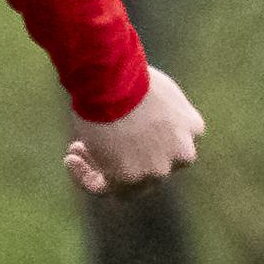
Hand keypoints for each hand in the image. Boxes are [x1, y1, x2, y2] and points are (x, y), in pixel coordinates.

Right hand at [65, 66, 203, 195]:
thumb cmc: (127, 75)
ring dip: (100, 166)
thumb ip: (159, 115)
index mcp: (192, 127)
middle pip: (152, 166)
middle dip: (123, 156)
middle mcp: (181, 153)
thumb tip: (140, 124)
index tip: (122, 129)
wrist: (112, 80)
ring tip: (76, 149)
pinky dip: (85, 178)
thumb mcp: (157, 91)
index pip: (173, 146)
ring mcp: (157, 169)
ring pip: (127, 182)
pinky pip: (103, 188)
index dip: (145, 141)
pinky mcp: (128, 179)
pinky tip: (70, 160)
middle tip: (97, 142)